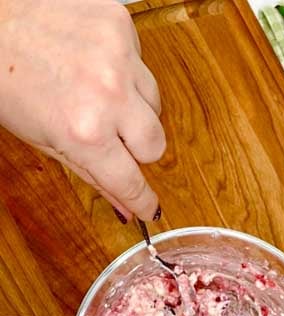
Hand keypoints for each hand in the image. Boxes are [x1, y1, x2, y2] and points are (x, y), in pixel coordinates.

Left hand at [0, 0, 163, 220]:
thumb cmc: (3, 77)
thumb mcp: (41, 138)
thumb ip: (91, 175)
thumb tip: (126, 208)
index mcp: (84, 132)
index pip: (132, 181)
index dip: (141, 199)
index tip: (149, 207)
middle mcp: (109, 96)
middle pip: (155, 145)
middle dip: (135, 146)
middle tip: (108, 133)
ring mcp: (119, 58)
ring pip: (154, 103)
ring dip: (131, 104)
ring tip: (94, 89)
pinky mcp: (121, 26)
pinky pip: (142, 63)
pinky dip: (123, 68)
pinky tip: (93, 61)